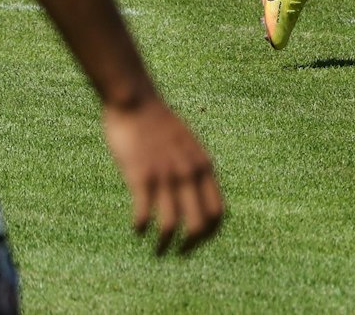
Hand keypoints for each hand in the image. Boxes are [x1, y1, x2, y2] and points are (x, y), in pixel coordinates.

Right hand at [101, 97, 222, 254]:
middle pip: (200, 224)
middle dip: (191, 246)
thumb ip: (194, 167)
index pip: (218, 211)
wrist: (136, 101)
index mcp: (204, 167)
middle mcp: (189, 173)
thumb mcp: (187, 145)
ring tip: (158, 252)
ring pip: (172, 225)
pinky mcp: (140, 175)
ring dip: (165, 245)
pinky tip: (137, 230)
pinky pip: (144, 212)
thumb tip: (196, 192)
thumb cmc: (159, 124)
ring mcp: (166, 174)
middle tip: (177, 254)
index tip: (196, 242)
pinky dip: (141, 227)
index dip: (210, 234)